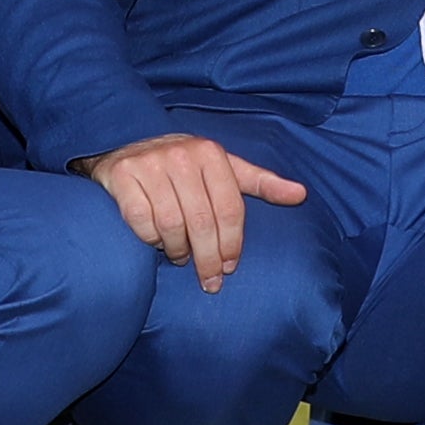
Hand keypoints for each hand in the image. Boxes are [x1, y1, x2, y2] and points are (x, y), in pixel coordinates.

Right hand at [79, 132, 308, 290]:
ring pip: (171, 225)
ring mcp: (150, 164)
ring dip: (178, 251)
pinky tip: (156, 242)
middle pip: (202, 222)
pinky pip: (140, 222)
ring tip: (181, 257)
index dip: (232, 245)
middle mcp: (181, 155)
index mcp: (211, 153)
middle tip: (210, 281)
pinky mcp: (122, 176)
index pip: (230, 209)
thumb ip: (260, 182)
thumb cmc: (184, 163)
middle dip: (208, 260)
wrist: (126, 142)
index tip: (230, 268)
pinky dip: (150, 239)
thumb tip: (301, 194)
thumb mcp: (224, 168)